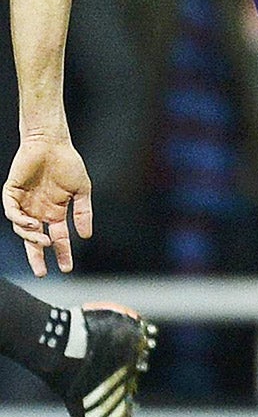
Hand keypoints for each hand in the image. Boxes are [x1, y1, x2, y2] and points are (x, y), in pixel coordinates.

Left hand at [5, 136, 92, 276]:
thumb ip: (83, 212)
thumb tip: (85, 235)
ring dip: (31, 237)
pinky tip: (32, 223)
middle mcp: (39, 211)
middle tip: (42, 273)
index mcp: (55, 212)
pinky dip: (20, 221)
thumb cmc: (68, 163)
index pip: (57, 238)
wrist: (51, 143)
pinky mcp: (11, 194)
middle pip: (35, 240)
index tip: (67, 268)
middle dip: (37, 257)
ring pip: (22, 229)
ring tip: (42, 238)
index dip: (62, 253)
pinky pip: (12, 213)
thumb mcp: (82, 190)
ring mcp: (24, 203)